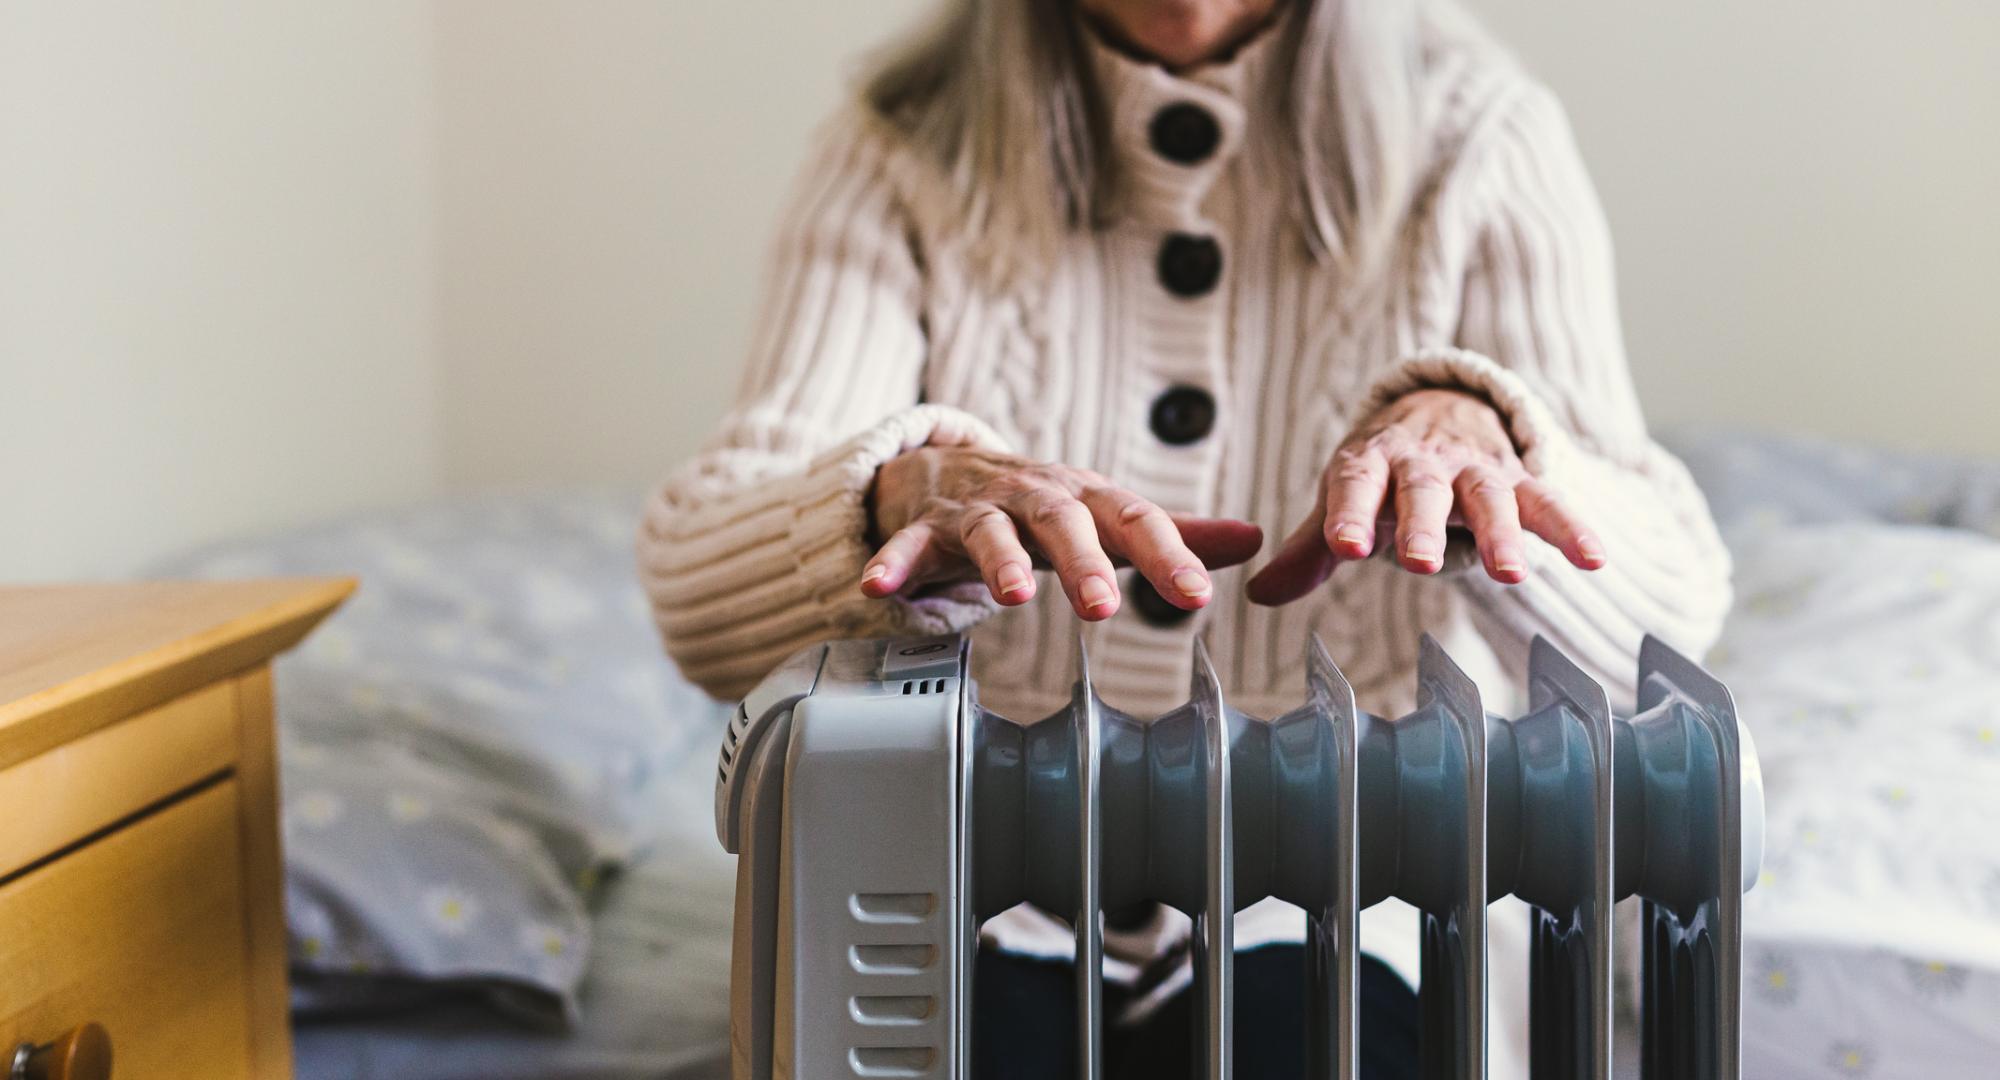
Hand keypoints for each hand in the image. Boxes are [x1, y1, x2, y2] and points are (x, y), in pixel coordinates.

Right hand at [861, 446, 1264, 619]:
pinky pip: (907, 545)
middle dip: (1084, 560)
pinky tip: (881, 588)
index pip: (1134, 520)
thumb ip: (1172, 534)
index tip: (1195, 595)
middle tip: (1103, 606)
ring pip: (990, 530)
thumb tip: (1253, 540)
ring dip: (1000, 561)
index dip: (1167, 556)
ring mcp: (978, 510)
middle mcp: (1034, 497)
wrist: (949, 468)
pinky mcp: (926, 527)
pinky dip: (895, 564)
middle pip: (1063, 521)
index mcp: (1086, 497)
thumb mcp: (1105, 514)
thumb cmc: (1041, 504)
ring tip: (1010, 597)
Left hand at [1246, 388, 1604, 604]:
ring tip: (1513, 575)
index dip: (1349, 514)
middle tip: (1419, 564)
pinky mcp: (1519, 479)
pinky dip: (1572, 528)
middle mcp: (1423, 461)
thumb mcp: (1343, 499)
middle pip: (1424, 491)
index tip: (1343, 547)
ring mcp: (1474, 468)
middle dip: (1423, 526)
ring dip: (1502, 534)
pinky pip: (1549, 502)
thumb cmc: (1382, 473)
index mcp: (1369, 463)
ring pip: (1490, 496)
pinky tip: (1594, 559)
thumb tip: (1258, 595)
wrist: (1440, 411)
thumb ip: (1307, 550)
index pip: (1355, 484)